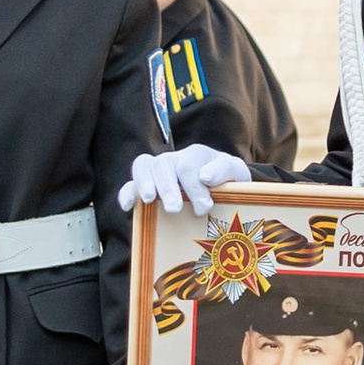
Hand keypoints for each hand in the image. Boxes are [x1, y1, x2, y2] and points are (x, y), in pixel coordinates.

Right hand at [122, 144, 252, 214]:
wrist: (224, 188)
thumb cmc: (228, 181)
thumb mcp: (236, 172)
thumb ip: (224, 169)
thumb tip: (205, 176)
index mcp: (195, 155)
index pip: (188, 166)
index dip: (194, 187)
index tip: (205, 207)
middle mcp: (174, 159)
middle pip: (163, 164)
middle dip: (167, 187)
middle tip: (174, 209)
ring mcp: (158, 172)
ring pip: (143, 166)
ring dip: (144, 184)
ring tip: (149, 200)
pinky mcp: (146, 187)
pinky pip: (130, 184)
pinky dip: (127, 193)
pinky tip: (129, 206)